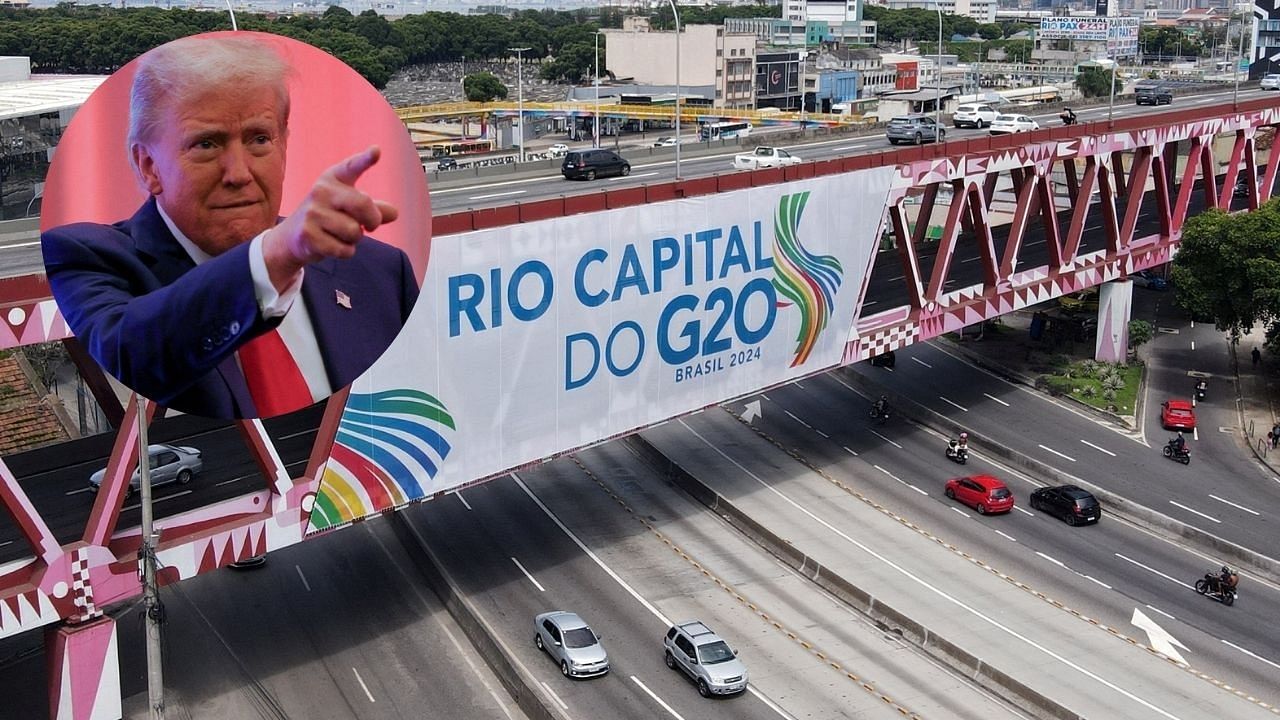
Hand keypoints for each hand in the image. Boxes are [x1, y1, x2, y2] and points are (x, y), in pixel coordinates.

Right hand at [262, 146, 398, 289]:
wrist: (293, 237)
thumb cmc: (329, 217)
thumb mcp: (349, 207)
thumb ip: (374, 209)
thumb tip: (394, 213)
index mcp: (333, 179)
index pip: (351, 167)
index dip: (365, 159)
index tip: (377, 150)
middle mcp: (321, 191)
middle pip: (363, 204)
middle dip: (373, 220)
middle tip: (371, 226)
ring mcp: (313, 213)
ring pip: (354, 231)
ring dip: (355, 239)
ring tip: (341, 234)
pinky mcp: (309, 235)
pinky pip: (344, 249)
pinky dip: (346, 251)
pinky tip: (333, 244)